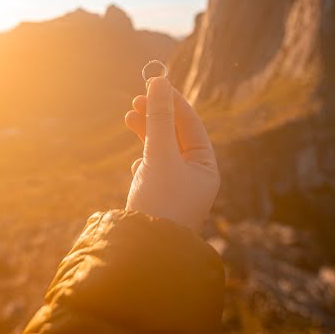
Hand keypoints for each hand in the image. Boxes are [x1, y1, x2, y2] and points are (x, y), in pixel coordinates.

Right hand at [123, 76, 219, 231]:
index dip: (173, 102)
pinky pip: (153, 169)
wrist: (144, 251)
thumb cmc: (160, 203)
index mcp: (206, 166)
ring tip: (128, 117)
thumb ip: (159, 119)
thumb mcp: (160, 156)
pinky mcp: (159, 197)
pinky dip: (144, 159)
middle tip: (136, 100)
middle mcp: (195, 176)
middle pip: (176, 135)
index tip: (154, 83)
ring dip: (147, 132)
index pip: (191, 124)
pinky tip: (136, 164)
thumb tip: (159, 82)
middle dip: (156, 116)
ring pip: (162, 150)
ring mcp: (176, 187)